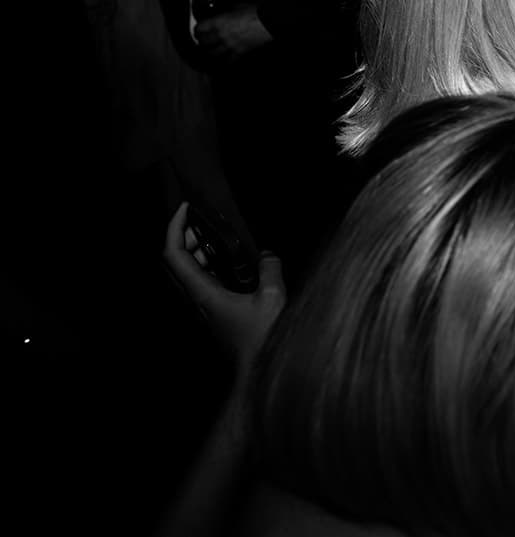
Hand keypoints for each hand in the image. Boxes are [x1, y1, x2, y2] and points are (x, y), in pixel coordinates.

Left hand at [163, 202, 286, 379]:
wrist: (255, 373)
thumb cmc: (260, 340)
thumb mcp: (272, 298)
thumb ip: (269, 270)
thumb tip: (268, 254)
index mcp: (201, 293)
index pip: (173, 254)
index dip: (175, 227)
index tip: (186, 209)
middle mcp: (194, 300)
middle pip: (174, 262)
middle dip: (184, 236)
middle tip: (202, 222)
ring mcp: (200, 309)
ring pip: (185, 274)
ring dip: (195, 252)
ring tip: (215, 239)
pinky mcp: (210, 315)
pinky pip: (199, 284)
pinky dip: (206, 267)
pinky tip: (228, 265)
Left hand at [195, 5, 272, 62]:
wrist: (268, 22)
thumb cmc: (255, 13)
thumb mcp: (237, 7)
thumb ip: (228, 12)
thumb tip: (225, 13)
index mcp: (218, 22)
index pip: (200, 28)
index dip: (197, 30)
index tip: (198, 30)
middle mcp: (221, 35)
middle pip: (204, 42)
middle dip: (202, 42)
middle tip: (202, 41)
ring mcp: (230, 45)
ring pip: (213, 53)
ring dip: (210, 52)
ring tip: (210, 52)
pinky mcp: (240, 52)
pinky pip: (229, 61)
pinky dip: (225, 61)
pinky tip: (224, 61)